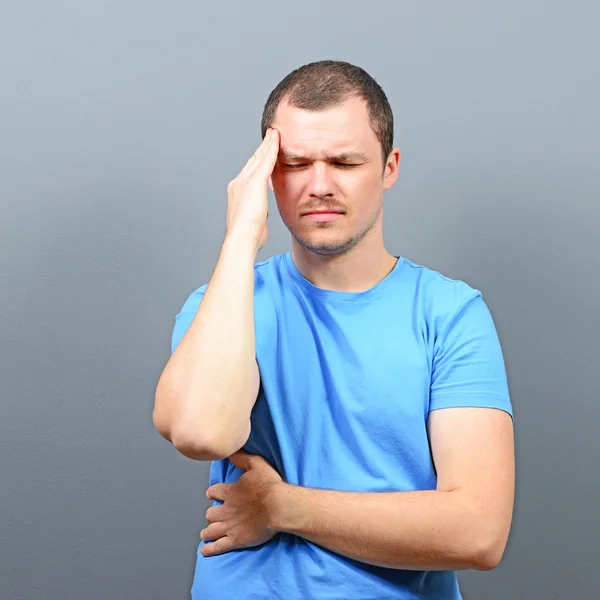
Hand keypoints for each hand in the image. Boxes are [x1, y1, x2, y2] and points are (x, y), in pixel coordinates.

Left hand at [200, 450, 283, 556]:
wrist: (279, 506)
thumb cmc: (270, 485)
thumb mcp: (257, 464)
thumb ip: (242, 458)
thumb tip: (230, 452)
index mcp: (230, 492)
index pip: (214, 492)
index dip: (212, 493)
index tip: (212, 495)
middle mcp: (226, 509)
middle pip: (210, 513)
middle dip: (211, 514)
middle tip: (213, 515)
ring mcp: (230, 526)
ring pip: (211, 530)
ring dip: (207, 532)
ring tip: (206, 533)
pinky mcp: (236, 539)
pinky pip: (218, 546)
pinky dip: (210, 549)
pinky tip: (205, 550)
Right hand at [225, 128, 279, 252]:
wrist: (241, 238)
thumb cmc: (249, 237)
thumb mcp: (254, 224)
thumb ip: (258, 217)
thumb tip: (261, 222)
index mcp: (238, 193)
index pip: (251, 172)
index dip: (258, 161)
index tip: (265, 153)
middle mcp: (238, 183)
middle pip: (253, 161)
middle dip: (262, 148)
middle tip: (271, 135)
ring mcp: (245, 181)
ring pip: (259, 157)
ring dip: (268, 144)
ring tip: (275, 133)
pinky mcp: (254, 182)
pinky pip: (266, 161)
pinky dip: (272, 148)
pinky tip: (277, 139)